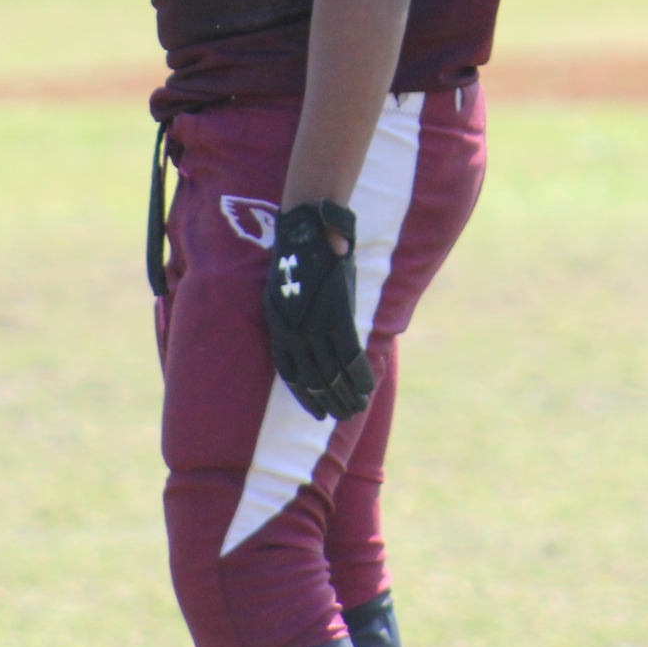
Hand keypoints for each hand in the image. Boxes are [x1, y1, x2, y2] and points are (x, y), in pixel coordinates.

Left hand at [263, 201, 374, 420]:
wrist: (307, 230)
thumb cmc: (301, 256)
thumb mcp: (288, 291)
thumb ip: (297, 318)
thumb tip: (311, 338)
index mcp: (279, 328)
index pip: (290, 375)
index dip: (304, 397)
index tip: (316, 412)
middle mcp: (294, 333)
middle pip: (313, 380)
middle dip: (329, 402)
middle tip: (343, 416)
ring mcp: (316, 327)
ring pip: (332, 374)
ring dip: (346, 395)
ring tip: (357, 408)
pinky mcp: (337, 317)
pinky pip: (351, 357)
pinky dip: (361, 376)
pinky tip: (368, 389)